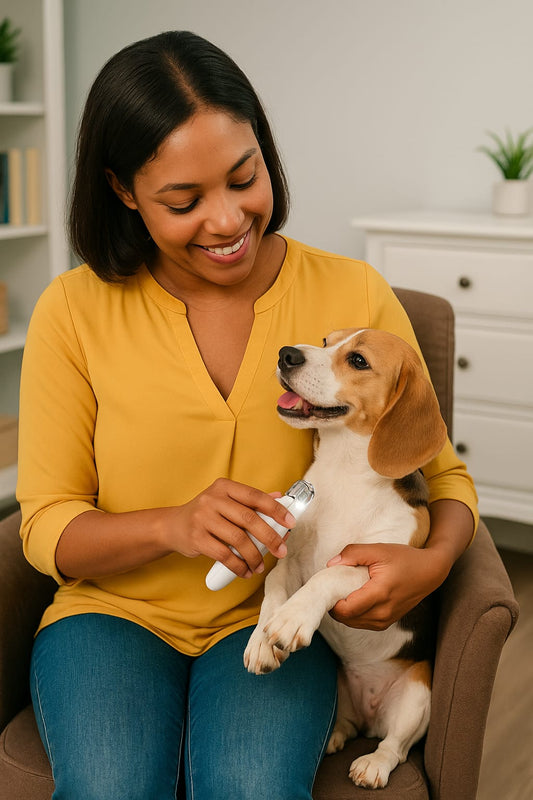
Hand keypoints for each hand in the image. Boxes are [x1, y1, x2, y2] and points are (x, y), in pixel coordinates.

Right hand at [169, 478, 293, 577]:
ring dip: (254, 556)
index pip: (255, 496)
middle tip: (282, 551)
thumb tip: (280, 497)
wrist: (172, 526)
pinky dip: (239, 566)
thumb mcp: (226, 501)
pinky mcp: (196, 538)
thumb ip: (251, 501)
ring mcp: (203, 518)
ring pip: (238, 539)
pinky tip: (245, 571)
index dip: (276, 509)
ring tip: (260, 565)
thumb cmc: (207, 514)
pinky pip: (224, 555)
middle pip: (249, 519)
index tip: (290, 523)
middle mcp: (213, 499)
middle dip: (270, 537)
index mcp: (224, 486)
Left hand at [327, 542, 448, 630]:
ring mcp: (386, 621)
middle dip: (335, 606)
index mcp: (380, 594)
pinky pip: (362, 623)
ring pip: (353, 623)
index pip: (346, 609)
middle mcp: (383, 613)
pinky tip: (355, 598)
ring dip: (344, 611)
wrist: (429, 572)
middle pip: (347, 618)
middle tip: (333, 587)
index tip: (328, 587)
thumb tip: (331, 565)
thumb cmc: (404, 559)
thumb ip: (353, 553)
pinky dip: (354, 613)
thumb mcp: (378, 550)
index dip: (331, 601)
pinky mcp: (386, 623)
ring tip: (344, 591)